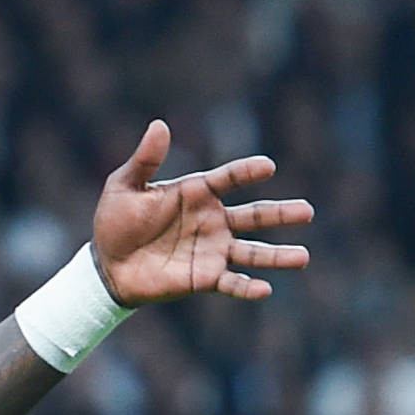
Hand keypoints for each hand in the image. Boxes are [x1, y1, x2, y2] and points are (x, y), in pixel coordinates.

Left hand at [90, 121, 313, 305]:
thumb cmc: (115, 222)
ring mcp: (212, 250)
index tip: (267, 167)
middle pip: (254, 215)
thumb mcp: (124, 186)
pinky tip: (265, 289)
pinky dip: (247, 287)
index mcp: (197, 193)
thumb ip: (145, 160)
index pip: (229, 178)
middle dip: (281, 214)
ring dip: (278, 255)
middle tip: (307, 212)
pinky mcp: (204, 277)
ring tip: (303, 257)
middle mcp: (213, 220)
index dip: (247, 172)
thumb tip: (159, 125)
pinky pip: (231, 282)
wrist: (107, 266)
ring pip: (252, 252)